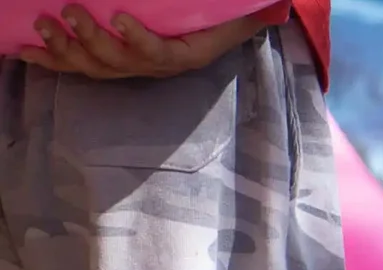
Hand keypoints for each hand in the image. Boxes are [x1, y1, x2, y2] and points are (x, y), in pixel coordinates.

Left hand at [23, 3, 286, 77]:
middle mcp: (154, 67)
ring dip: (64, 49)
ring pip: (94, 68)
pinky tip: (26, 51)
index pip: (160, 54)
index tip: (120, 18)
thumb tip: (275, 7)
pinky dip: (50, 60)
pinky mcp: (107, 63)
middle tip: (68, 11)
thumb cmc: (218, 21)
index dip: (138, 41)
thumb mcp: (233, 18)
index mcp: (183, 55)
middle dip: (89, 39)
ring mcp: (128, 67)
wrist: (208, 32)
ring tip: (44, 24)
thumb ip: (247, 13)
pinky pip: (77, 67)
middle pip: (119, 63)